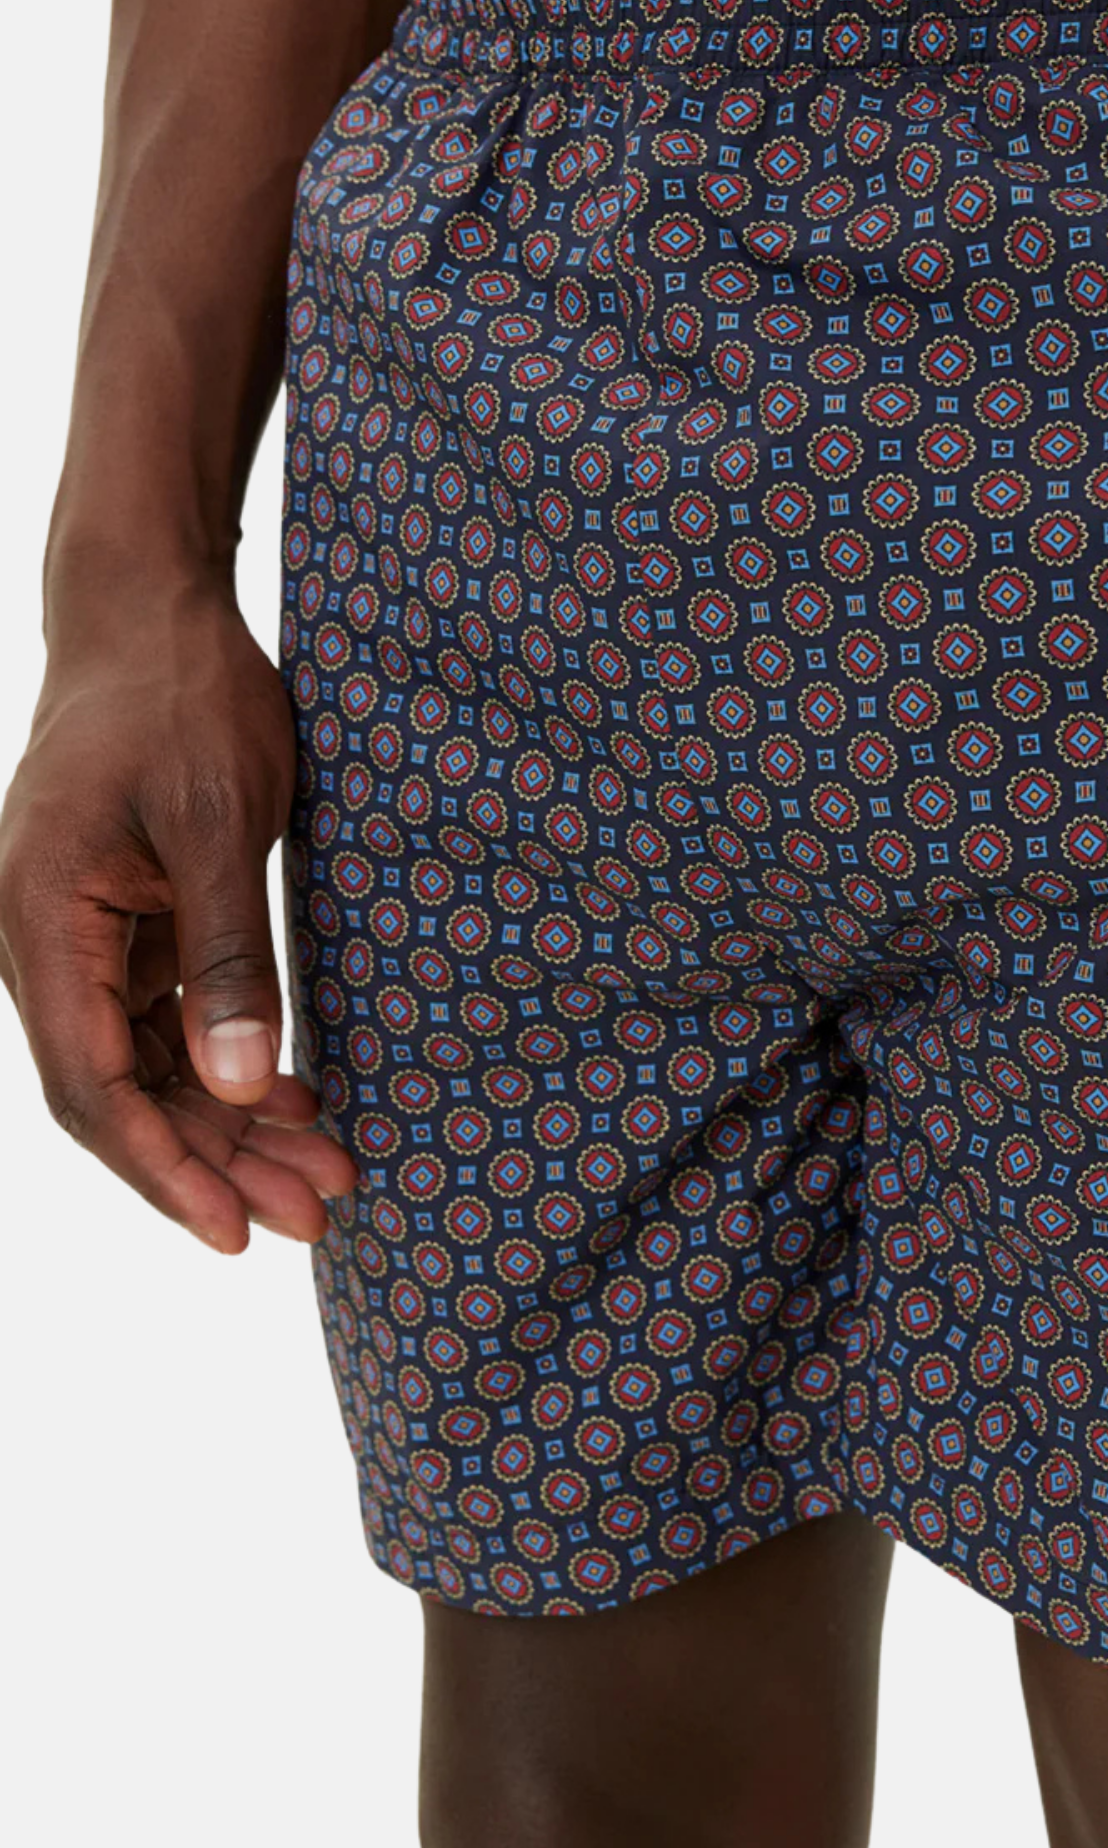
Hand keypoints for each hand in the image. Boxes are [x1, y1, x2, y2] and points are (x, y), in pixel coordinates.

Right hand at [0, 576, 354, 1250]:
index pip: (94, 1088)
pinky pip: (172, 1022)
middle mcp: (49, 945)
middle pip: (127, 1093)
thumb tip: (236, 1084)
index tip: (234, 1233)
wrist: (156, 614)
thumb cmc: (182, 700)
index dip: (165, 1169)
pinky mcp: (132, 926)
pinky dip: (232, 1065)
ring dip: (233, 1124)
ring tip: (326, 1174)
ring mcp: (88, 939)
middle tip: (317, 1214)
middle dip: (219, 1162)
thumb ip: (228, 955)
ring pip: (154, 1066)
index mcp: (42, 925)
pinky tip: (295, 1097)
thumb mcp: (220, 822)